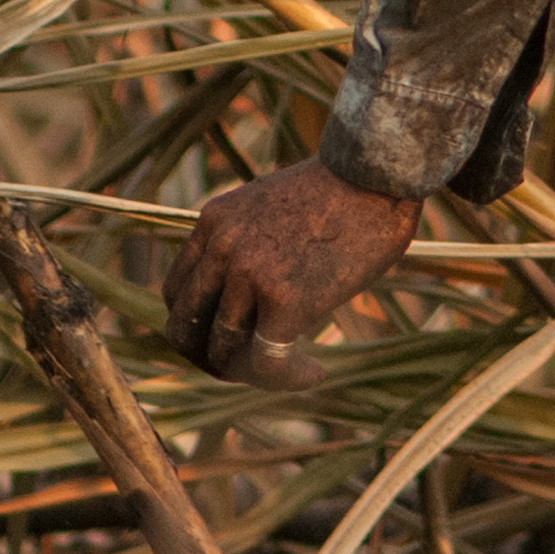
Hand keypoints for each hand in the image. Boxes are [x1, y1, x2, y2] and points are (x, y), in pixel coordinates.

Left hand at [164, 157, 418, 380]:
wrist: (377, 174)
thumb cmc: (339, 192)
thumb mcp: (270, 206)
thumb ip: (246, 243)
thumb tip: (246, 298)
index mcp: (213, 222)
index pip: (176, 295)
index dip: (197, 329)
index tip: (231, 341)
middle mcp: (221, 247)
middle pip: (185, 331)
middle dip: (214, 360)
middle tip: (252, 368)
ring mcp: (248, 273)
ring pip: (224, 354)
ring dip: (255, 375)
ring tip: (295, 370)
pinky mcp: (284, 299)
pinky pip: (266, 363)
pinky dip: (289, 379)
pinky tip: (315, 373)